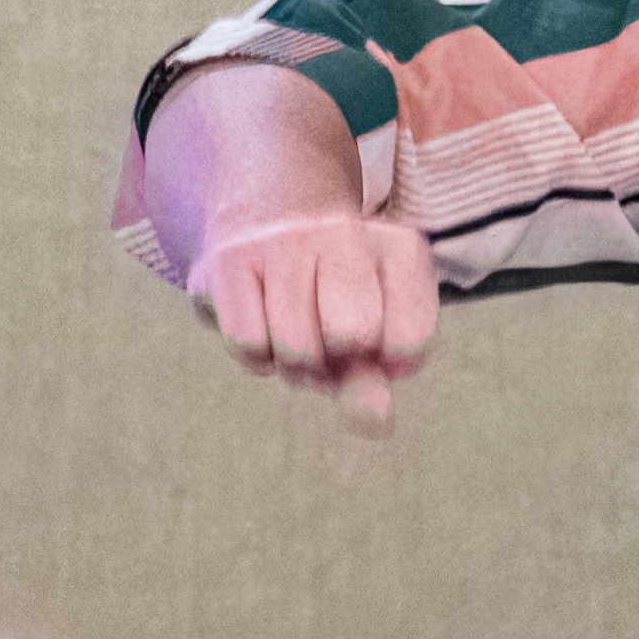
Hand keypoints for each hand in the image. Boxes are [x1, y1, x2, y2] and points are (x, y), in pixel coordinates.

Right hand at [192, 210, 440, 436]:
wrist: (265, 216)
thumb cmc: (330, 292)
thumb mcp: (371, 328)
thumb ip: (376, 379)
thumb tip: (373, 421)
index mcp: (398, 247)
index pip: (409, 341)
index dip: (386, 365)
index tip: (375, 342)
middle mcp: (343, 231)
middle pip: (352, 335)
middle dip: (339, 362)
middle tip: (329, 342)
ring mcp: (283, 241)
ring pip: (296, 346)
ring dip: (296, 365)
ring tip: (297, 335)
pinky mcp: (229, 259)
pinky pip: (248, 343)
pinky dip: (258, 356)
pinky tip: (264, 328)